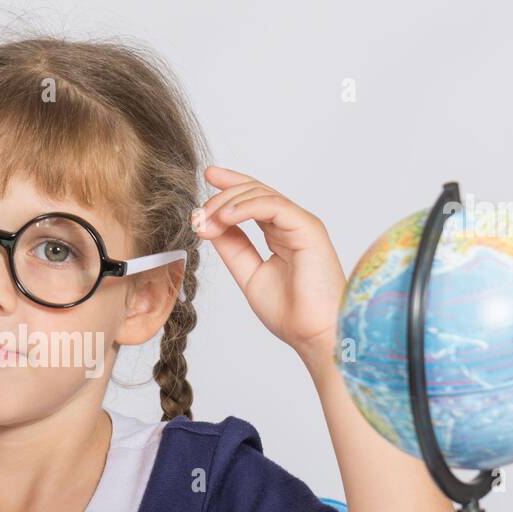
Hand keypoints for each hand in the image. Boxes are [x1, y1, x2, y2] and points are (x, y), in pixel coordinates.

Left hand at [192, 165, 346, 369]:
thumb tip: (210, 225)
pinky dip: (246, 207)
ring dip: (228, 202)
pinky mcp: (308, 228)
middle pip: (255, 192)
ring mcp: (301, 224)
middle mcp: (291, 225)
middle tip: (198, 213)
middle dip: (222, 195)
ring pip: (261, 195)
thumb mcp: (249, 274)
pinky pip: (274, 206)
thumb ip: (233, 248)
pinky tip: (225, 218)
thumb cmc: (290, 313)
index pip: (253, 201)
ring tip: (207, 219)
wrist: (313, 334)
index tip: (208, 177)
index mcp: (280, 235)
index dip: (230, 187)